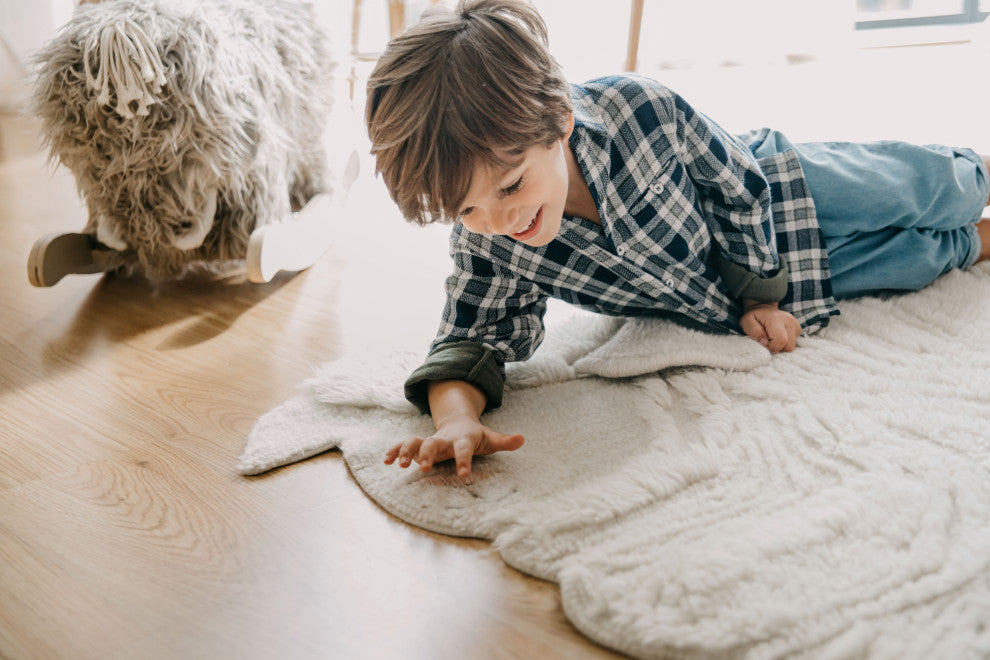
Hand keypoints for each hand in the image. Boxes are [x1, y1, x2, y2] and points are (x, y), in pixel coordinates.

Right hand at [384, 416, 523, 476]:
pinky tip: (386, 461)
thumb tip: (522, 440)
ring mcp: (430, 440)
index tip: (463, 474)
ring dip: (407, 451)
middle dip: (427, 454)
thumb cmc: (476, 436)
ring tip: (399, 465)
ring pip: (415, 441)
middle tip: (422, 468)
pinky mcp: (420, 444)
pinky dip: (395, 451)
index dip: (464, 460)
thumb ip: (504, 441)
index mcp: (463, 439)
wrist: (458, 422)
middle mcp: (444, 439)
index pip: (464, 449)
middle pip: (433, 443)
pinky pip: (405, 445)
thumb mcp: (491, 438)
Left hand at [740, 301, 800, 352]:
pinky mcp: (797, 328)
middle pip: (788, 346)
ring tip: (772, 339)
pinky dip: (785, 343)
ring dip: (781, 346)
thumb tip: (765, 342)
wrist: (763, 307)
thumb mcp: (746, 322)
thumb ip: (754, 332)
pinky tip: (777, 336)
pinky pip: (793, 343)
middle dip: (776, 348)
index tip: (763, 344)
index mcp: (776, 319)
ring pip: (791, 346)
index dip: (772, 347)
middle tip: (767, 342)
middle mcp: (789, 320)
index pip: (781, 340)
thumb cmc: (754, 317)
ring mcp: (795, 324)